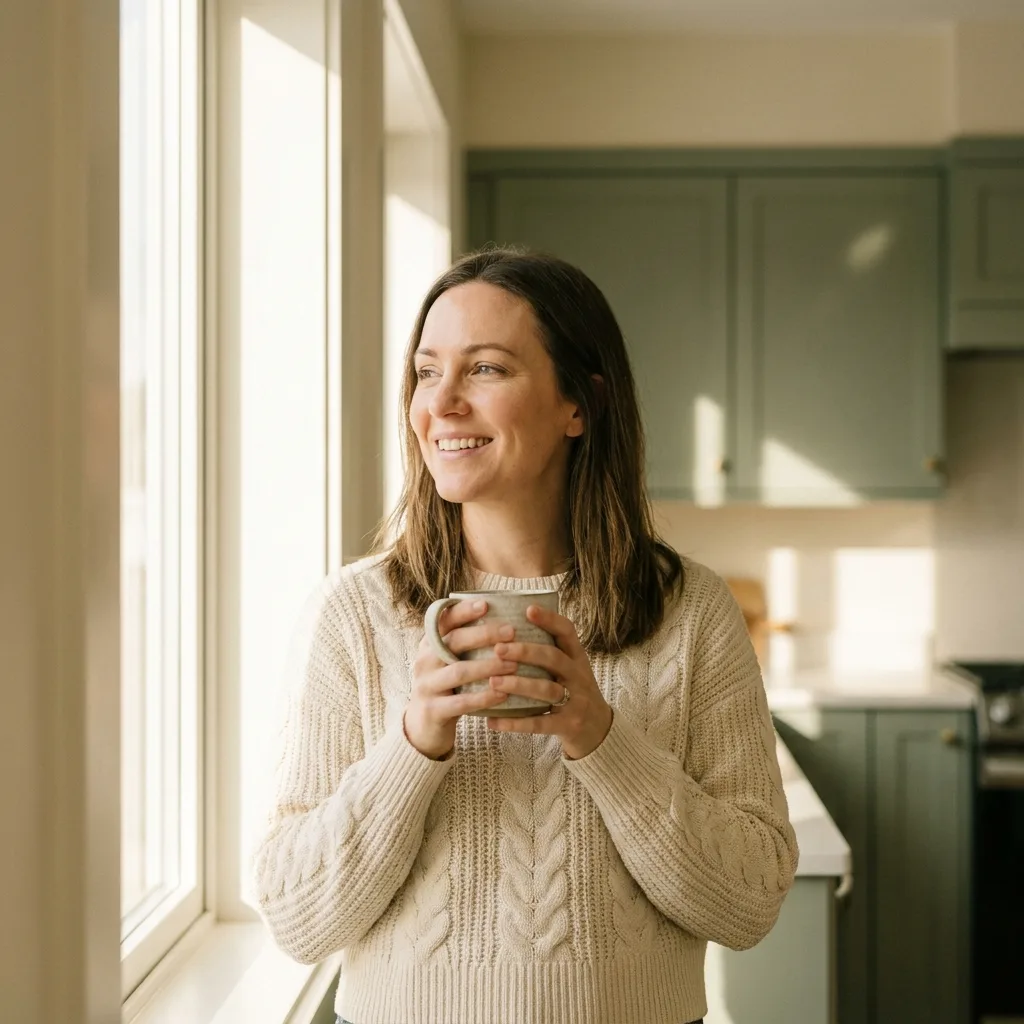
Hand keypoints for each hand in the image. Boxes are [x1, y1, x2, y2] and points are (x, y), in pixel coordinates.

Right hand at [404, 599, 518, 758]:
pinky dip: (484, 697)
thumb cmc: (447, 686)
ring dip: (488, 666)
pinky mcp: (433, 710)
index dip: (463, 611)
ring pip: (459, 671)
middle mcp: (425, 661)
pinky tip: (503, 695)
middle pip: (453, 641)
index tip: (486, 604)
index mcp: (430, 644)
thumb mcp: (449, 661)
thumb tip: (506, 618)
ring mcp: (426, 685)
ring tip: (513, 665)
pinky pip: (461, 702)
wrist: (423, 726)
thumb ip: (466, 642)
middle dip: (483, 634)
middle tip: (511, 632)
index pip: (443, 620)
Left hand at [485, 604, 612, 760]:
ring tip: (492, 682)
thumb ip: (549, 652)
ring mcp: (576, 701)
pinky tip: (492, 720)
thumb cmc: (574, 692)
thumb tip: (505, 632)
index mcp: (577, 657)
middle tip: (498, 649)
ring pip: (547, 690)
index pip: (567, 632)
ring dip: (518, 685)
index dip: (550, 619)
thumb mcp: (570, 668)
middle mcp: (579, 676)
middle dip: (525, 652)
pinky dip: (515, 723)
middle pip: (554, 658)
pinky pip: (540, 723)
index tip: (528, 609)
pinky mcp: (568, 725)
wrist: (598, 729)